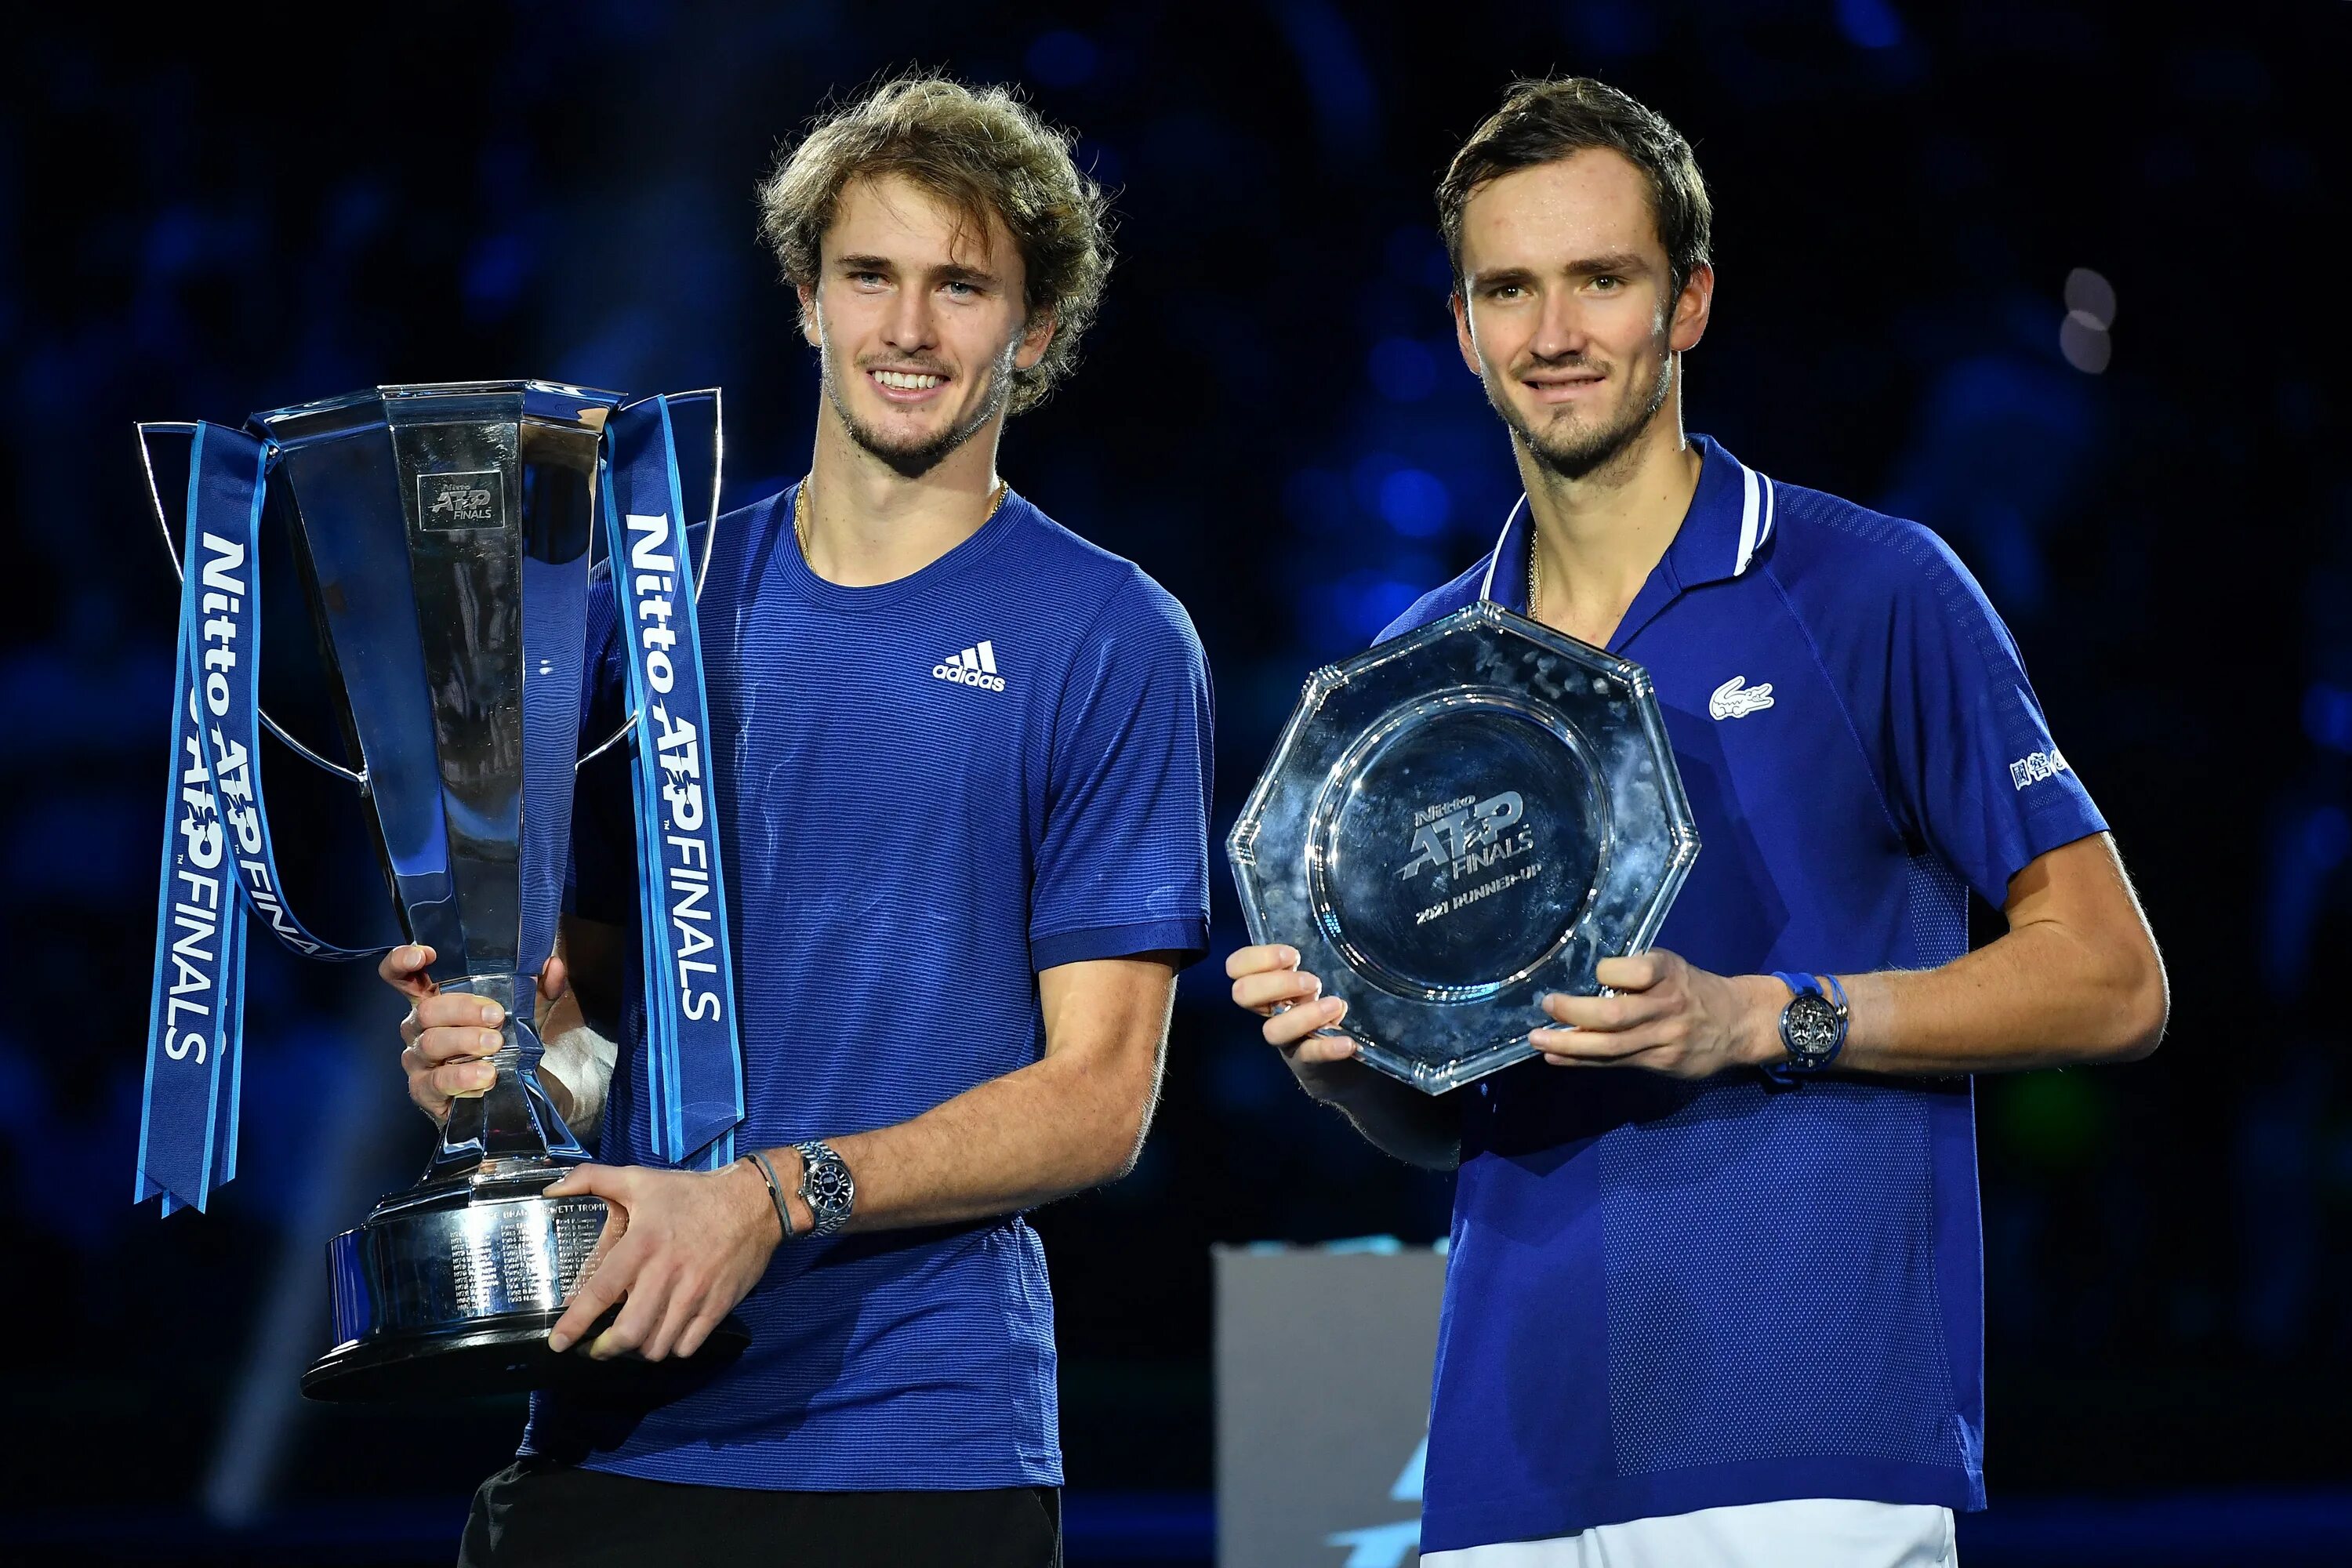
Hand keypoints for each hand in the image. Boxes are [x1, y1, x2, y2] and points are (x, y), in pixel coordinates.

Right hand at [384, 943, 570, 1121]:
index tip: (426, 955)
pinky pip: (437, 1081)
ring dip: (464, 1042)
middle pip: (427, 1010)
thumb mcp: (525, 1014)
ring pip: (430, 1043)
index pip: (401, 976)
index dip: (402, 961)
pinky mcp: (423, 1090)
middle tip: (496, 1017)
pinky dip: (463, 1077)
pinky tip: (486, 1076)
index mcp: (435, 1001)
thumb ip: (538, 989)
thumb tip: (552, 965)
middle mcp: (418, 1027)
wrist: (502, 1097)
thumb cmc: (501, 1046)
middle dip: (462, 1009)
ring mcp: (417, 1059)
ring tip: (495, 1046)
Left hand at [544, 1160, 780, 1360]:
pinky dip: (671, 1348)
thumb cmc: (691, 1194)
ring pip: (657, 1346)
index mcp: (642, 1244)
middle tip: (598, 1347)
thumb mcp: (640, 1179)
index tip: (558, 1343)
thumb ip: (591, 1179)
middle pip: (629, 1333)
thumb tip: (550, 1189)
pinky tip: (667, 1334)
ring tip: (634, 1339)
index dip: (576, 1322)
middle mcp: (666, 1274)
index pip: (601, 1292)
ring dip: (639, 1349)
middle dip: (606, 1349)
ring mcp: (695, 1294)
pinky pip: (687, 1346)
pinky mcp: (718, 1306)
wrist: (755, 1202)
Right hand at [1226, 943, 1361, 1095]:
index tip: (1291, 956)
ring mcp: (1286, 1040)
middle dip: (1276, 982)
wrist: (1343, 1067)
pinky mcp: (1306, 1064)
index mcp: (1268, 987)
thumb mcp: (1313, 985)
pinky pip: (1310, 1056)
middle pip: (1243, 994)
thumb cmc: (1325, 1012)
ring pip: (1272, 1031)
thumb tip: (1324, 933)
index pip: (1237, 967)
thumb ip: (1309, 964)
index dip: (1256, 958)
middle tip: (1312, 982)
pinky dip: (1328, 1048)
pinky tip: (1348, 1042)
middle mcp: (1270, 1012)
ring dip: (1303, 1015)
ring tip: (1334, 1005)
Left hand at [1529, 950, 1783, 1078]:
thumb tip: (1583, 981)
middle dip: (1574, 1013)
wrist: (1738, 1024)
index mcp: (1670, 974)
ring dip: (1569, 1044)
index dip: (1610, 973)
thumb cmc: (1694, 989)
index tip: (1594, 973)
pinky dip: (1582, 1061)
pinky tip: (1557, 1058)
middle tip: (1546, 1006)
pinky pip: (1616, 1062)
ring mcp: (1666, 1038)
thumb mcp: (1672, 968)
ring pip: (1611, 1046)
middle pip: (1615, 1015)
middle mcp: (1668, 1006)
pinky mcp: (1662, 1063)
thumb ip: (1635, 973)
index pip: (1636, 972)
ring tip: (1539, 1041)